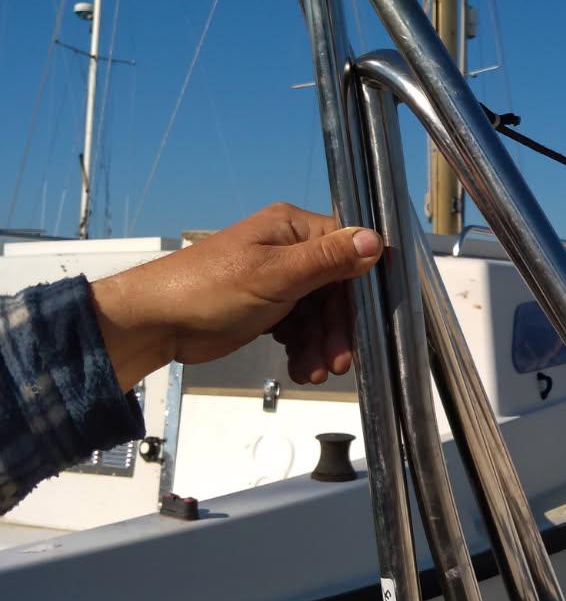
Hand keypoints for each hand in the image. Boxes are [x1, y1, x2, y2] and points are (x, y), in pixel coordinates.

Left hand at [90, 202, 382, 390]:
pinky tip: (299, 368)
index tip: (372, 319)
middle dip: (338, 328)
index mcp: (292, 228)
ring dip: (321, 344)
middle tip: (339, 361)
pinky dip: (303, 348)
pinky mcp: (267, 307)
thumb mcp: (275, 275)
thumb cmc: (208, 290)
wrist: (155, 323)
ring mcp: (278, 279)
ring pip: (319, 313)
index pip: (346, 250)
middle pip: (336, 289)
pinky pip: (299, 327)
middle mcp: (289, 250)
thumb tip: (375, 239)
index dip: (361, 285)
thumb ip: (327, 260)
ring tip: (314, 372)